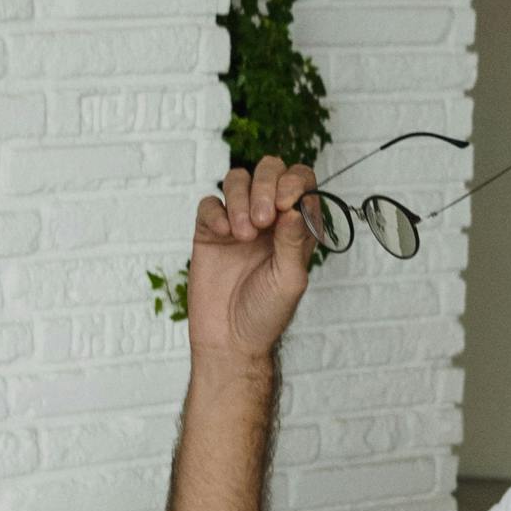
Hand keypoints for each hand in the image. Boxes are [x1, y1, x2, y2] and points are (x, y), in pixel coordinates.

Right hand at [186, 154, 318, 361]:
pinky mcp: (210, 231)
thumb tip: (297, 207)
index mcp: (296, 226)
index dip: (294, 184)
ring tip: (243, 235)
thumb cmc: (265, 314)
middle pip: (270, 170)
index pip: (301, 183)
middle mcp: (269, 218)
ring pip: (237, 180)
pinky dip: (217, 212)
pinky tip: (224, 236)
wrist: (229, 340)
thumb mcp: (291, 280)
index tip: (286, 206)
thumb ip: (294, 242)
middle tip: (264, 220)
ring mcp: (238, 221)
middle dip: (266, 186)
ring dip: (241, 199)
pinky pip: (209, 203)